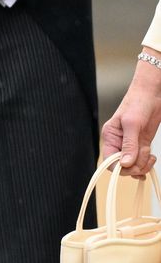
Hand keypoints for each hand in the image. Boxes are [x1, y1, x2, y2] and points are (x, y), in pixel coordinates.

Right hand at [102, 53, 160, 176]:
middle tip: (145, 157)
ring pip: (134, 165)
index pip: (109, 161)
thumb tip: (125, 164)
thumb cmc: (138, 103)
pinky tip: (151, 158)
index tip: (133, 165)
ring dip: (143, 164)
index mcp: (110, 136)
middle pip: (123, 166)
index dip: (121, 168)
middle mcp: (118, 142)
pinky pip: (141, 161)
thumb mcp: (132, 124)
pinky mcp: (141, 145)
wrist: (152, 95)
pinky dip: (147, 163)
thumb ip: (129, 145)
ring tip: (150, 155)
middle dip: (135, 166)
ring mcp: (130, 144)